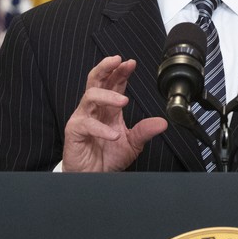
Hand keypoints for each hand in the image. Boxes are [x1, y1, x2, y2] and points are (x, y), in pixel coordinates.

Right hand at [62, 55, 167, 171]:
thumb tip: (162, 122)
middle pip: (95, 80)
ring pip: (90, 96)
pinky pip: (86, 124)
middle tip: (118, 61)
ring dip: (108, 95)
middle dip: (106, 67)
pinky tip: (113, 135)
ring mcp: (83, 118)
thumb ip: (144, 131)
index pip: (114, 83)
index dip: (121, 71)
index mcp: (108, 108)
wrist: (94, 177)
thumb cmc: (107, 157)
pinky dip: (101, 128)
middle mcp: (94, 109)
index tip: (131, 63)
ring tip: (123, 101)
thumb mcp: (132, 143)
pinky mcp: (75, 131)